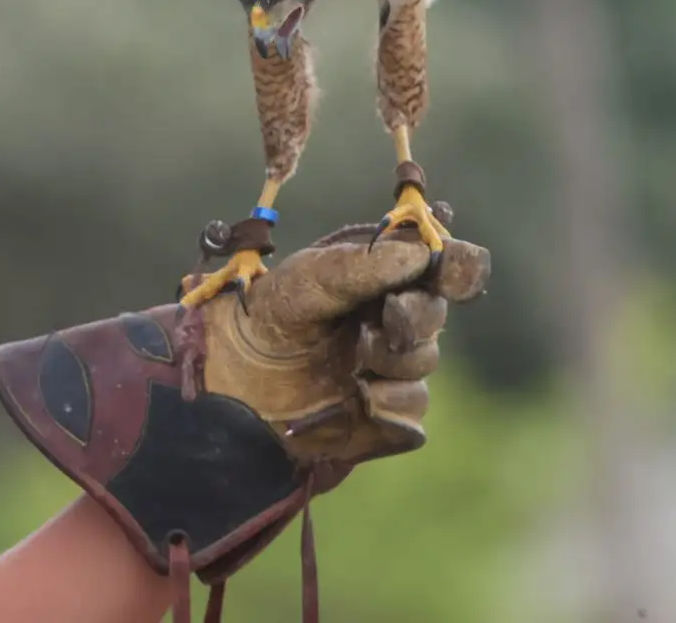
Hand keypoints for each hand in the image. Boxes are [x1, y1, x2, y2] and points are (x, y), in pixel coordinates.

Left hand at [0, 218, 488, 602]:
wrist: (219, 384)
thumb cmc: (257, 319)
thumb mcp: (308, 281)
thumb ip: (365, 265)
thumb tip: (420, 251)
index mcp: (376, 281)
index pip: (442, 268)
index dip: (455, 265)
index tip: (447, 267)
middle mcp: (385, 324)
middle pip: (437, 318)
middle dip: (415, 319)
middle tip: (381, 321)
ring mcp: (384, 375)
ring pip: (425, 368)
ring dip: (395, 362)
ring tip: (350, 361)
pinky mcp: (376, 424)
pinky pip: (411, 419)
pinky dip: (388, 407)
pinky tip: (355, 398)